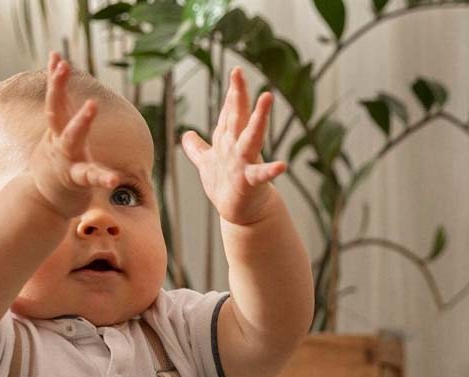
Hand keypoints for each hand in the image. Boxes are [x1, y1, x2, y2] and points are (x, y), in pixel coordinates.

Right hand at [25, 52, 120, 218]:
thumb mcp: (55, 138)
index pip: (54, 99)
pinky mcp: (77, 181)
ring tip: (91, 104)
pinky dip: (102, 178)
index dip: (54, 78)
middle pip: (55, 110)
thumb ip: (61, 116)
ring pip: (71, 138)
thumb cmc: (55, 168)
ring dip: (81, 121)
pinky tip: (114, 179)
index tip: (55, 55)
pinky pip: (90, 177)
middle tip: (62, 66)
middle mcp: (59, 142)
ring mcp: (67, 160)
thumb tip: (61, 91)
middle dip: (57, 87)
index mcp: (56, 132)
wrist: (43, 205)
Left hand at [181, 67, 286, 226]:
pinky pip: (261, 175)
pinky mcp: (250, 182)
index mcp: (228, 140)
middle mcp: (238, 147)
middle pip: (238, 117)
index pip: (229, 113)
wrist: (241, 211)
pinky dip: (271, 171)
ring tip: (266, 98)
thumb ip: (198, 149)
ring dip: (258, 119)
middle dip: (238, 96)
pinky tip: (282, 166)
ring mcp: (245, 163)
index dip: (232, 94)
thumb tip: (187, 135)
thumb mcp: (208, 164)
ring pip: (251, 137)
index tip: (236, 72)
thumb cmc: (226, 186)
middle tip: (238, 73)